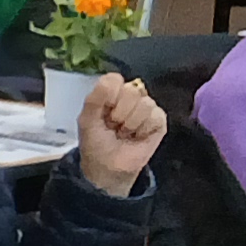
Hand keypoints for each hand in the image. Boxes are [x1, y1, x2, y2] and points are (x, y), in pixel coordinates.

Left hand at [72, 73, 165, 195]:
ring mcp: (146, 107)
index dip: (109, 96)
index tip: (103, 112)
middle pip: (131, 90)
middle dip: (119, 113)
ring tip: (124, 132)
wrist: (107, 167)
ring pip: (145, 103)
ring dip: (131, 124)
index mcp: (111, 92)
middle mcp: (130, 95)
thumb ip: (95, 98)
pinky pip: (156, 116)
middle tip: (114, 125)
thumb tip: (113, 78)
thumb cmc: (96, 142)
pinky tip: (137, 136)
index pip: (114, 80)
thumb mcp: (87, 120)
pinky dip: (143, 130)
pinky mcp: (159, 120)